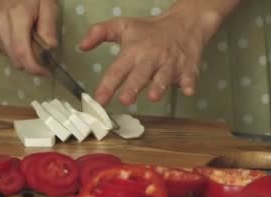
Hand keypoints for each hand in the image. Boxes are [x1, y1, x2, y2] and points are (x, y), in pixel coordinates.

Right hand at [0, 0, 57, 74]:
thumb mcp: (46, 3)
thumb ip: (48, 27)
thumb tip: (49, 50)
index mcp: (16, 17)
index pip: (22, 53)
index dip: (35, 68)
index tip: (46, 72)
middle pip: (15, 58)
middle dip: (30, 61)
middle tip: (41, 52)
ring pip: (8, 55)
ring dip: (19, 52)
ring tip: (26, 34)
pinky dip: (9, 46)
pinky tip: (13, 32)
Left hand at [79, 0, 238, 105]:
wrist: (185, 23)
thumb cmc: (150, 30)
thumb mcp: (123, 26)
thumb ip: (99, 33)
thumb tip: (81, 45)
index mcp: (133, 51)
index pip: (117, 70)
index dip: (107, 85)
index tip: (99, 99)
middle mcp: (151, 58)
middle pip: (141, 74)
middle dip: (133, 87)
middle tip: (125, 100)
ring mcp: (170, 63)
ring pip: (164, 76)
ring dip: (159, 86)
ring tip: (153, 97)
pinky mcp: (187, 68)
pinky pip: (189, 77)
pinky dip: (189, 83)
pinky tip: (188, 90)